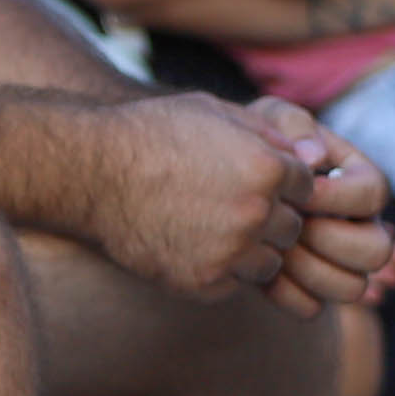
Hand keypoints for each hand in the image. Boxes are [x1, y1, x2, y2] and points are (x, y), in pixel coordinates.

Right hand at [77, 90, 313, 299]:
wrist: (86, 171)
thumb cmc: (147, 133)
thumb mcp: (211, 110)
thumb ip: (267, 131)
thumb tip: (307, 155)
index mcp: (268, 168)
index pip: (306, 187)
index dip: (276, 182)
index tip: (242, 178)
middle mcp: (257, 212)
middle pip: (291, 227)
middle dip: (265, 217)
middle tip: (219, 204)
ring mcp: (231, 251)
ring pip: (268, 262)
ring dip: (247, 249)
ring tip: (203, 226)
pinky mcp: (203, 280)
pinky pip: (232, 284)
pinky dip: (217, 270)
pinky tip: (185, 244)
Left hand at [236, 100, 394, 315]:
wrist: (207, 177)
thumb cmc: (247, 140)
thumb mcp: (267, 119)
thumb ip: (292, 125)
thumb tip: (311, 156)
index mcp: (356, 182)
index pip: (374, 195)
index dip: (336, 196)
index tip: (297, 190)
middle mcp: (355, 225)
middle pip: (376, 250)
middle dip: (328, 239)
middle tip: (288, 225)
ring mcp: (331, 260)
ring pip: (351, 287)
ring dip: (308, 270)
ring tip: (269, 248)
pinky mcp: (301, 285)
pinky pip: (310, 307)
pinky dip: (284, 295)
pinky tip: (255, 273)